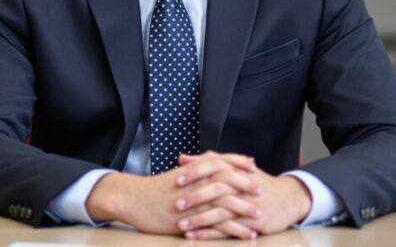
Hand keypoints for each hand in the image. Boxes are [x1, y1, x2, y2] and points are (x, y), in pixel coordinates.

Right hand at [85, 152, 261, 237]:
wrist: (132, 199)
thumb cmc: (152, 189)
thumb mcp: (173, 176)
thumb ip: (191, 169)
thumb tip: (206, 163)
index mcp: (190, 171)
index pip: (219, 160)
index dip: (237, 161)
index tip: (252, 164)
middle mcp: (194, 183)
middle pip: (227, 180)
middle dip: (246, 184)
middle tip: (262, 190)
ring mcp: (193, 202)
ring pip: (225, 203)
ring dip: (245, 209)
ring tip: (259, 216)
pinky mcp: (191, 219)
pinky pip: (218, 224)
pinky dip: (235, 229)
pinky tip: (246, 234)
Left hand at [177, 155, 311, 239]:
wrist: (288, 198)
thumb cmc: (254, 182)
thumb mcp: (235, 168)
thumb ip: (207, 161)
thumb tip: (182, 158)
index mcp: (236, 171)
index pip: (213, 168)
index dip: (195, 173)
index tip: (176, 179)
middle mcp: (242, 187)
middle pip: (217, 190)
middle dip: (195, 198)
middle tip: (176, 204)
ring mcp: (248, 206)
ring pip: (222, 213)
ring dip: (201, 220)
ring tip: (181, 226)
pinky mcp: (253, 223)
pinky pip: (229, 230)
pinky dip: (212, 234)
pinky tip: (196, 236)